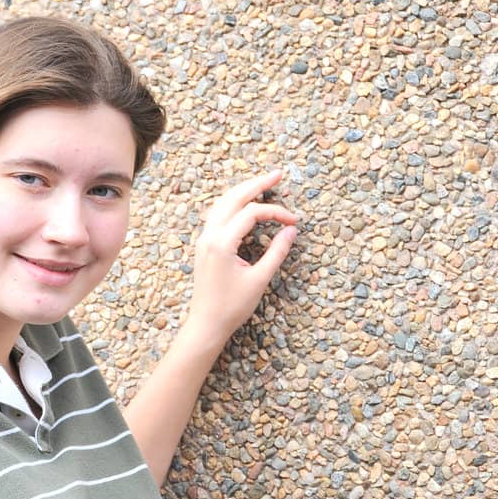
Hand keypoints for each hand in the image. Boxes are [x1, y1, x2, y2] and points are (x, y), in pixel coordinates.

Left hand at [184, 167, 299, 348]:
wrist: (205, 325)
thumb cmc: (231, 307)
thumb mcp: (259, 280)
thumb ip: (277, 252)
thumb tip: (292, 231)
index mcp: (221, 243)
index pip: (252, 213)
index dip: (276, 212)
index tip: (293, 221)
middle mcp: (209, 236)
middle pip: (233, 198)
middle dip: (256, 184)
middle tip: (278, 174)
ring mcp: (204, 240)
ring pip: (222, 203)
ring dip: (243, 191)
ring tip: (263, 183)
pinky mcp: (204, 246)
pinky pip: (217, 215)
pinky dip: (232, 204)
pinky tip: (244, 203)